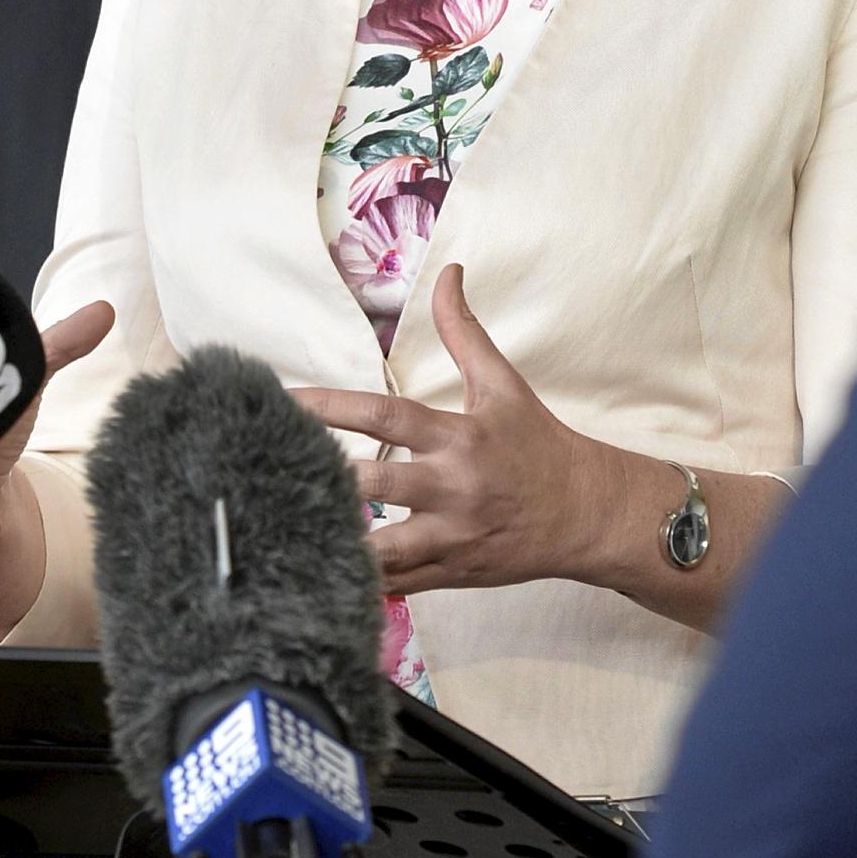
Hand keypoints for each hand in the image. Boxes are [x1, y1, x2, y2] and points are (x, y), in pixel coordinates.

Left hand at [294, 263, 605, 596]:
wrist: (586, 513)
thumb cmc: (537, 444)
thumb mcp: (502, 384)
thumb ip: (463, 331)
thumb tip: (447, 273)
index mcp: (459, 437)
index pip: (384, 415)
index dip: (329, 406)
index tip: (284, 400)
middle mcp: (453, 488)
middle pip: (374, 484)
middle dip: (325, 478)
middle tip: (270, 470)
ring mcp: (452, 537)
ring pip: (381, 549)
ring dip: (337, 539)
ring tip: (286, 527)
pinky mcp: (452, 574)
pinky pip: (398, 584)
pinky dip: (361, 579)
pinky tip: (319, 572)